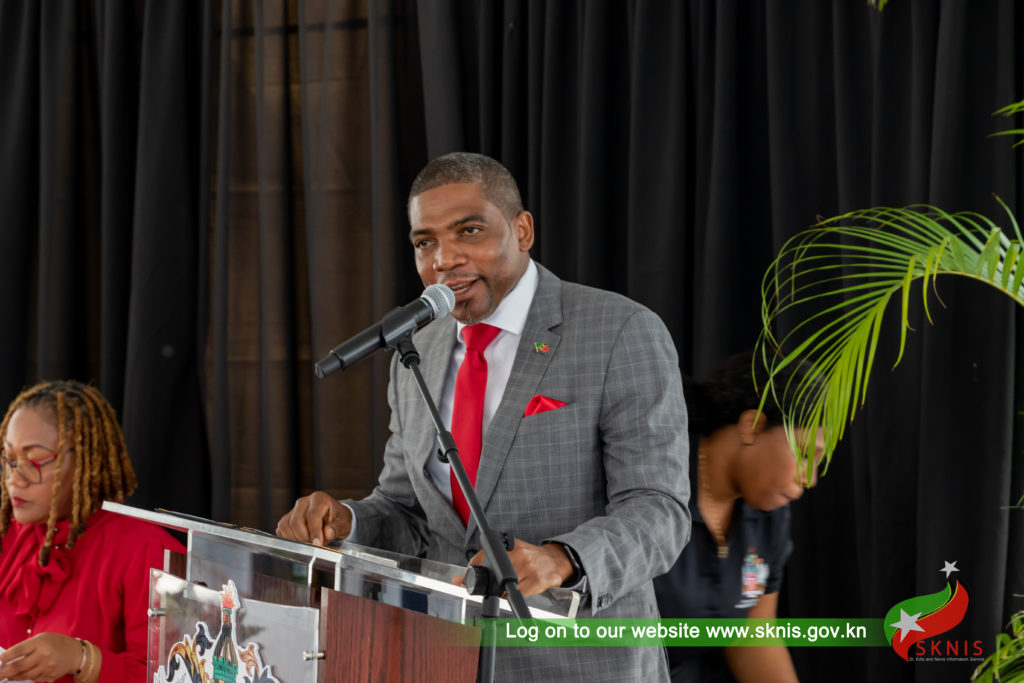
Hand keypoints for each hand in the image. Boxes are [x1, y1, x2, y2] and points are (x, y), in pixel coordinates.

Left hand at [0, 632, 81, 681]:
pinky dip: (26, 678)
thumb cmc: (56, 643)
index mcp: (40, 643)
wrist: (75, 653)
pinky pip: (34, 679)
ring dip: (14, 677)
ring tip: (8, 676)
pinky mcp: (50, 675)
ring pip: (24, 676)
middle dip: (4, 672)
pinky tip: (23, 675)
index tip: (1, 660)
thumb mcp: (41, 638)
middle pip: (18, 667)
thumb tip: (9, 658)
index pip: (18, 651)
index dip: (6, 657)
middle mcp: (43, 655)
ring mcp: (47, 667)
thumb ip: (26, 646)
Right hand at [275, 491, 351, 544]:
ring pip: (286, 525)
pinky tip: (300, 542)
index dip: (314, 531)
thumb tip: (327, 533)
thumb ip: (337, 528)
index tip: (317, 543)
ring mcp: (293, 510)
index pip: (312, 515)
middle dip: (304, 537)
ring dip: (296, 539)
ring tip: (309, 543)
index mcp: (319, 499)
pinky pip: (281, 530)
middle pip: (296, 521)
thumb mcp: (344, 523)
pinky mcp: (287, 519)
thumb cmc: (339, 520)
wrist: (333, 519)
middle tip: (314, 546)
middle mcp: (304, 502)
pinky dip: (288, 538)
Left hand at [453, 539, 573, 596]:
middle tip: (488, 588)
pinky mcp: (539, 581)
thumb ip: (482, 562)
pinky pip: (518, 595)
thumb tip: (456, 581)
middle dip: (486, 586)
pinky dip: (512, 597)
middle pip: (493, 576)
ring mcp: (530, 568)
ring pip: (504, 588)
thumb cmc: (529, 557)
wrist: (555, 560)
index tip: (462, 582)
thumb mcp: (508, 552)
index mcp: (510, 545)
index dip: (471, 571)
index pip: (482, 557)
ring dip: (500, 593)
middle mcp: (520, 554)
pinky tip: (515, 592)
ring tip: (505, 589)